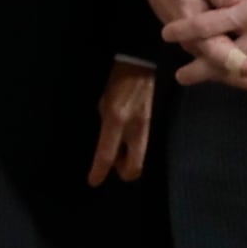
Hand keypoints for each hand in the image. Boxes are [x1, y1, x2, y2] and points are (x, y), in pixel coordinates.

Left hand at [88, 57, 156, 183]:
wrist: (141, 65)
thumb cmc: (116, 82)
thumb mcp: (103, 103)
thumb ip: (105, 124)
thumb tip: (105, 142)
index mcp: (116, 120)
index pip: (106, 154)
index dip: (99, 171)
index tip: (93, 182)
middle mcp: (133, 127)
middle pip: (134, 167)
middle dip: (123, 173)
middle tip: (112, 165)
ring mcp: (146, 127)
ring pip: (140, 158)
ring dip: (129, 161)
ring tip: (119, 152)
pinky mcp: (153, 124)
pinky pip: (143, 145)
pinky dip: (134, 150)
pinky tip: (126, 141)